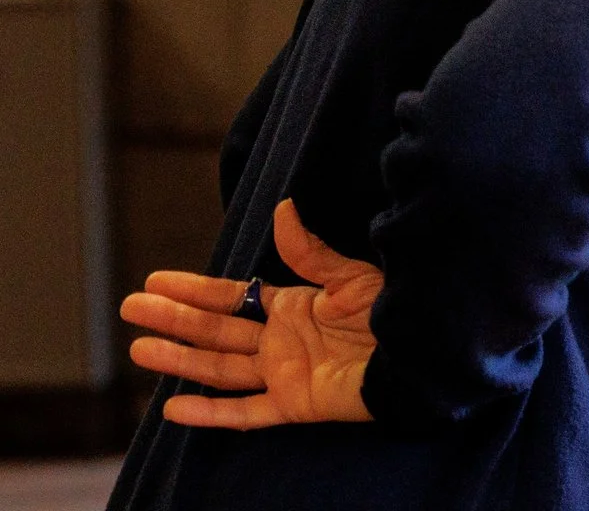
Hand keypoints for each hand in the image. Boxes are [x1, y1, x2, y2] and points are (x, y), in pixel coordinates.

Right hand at [122, 199, 380, 428]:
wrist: (423, 352)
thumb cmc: (396, 311)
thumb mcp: (351, 276)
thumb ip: (310, 252)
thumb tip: (283, 208)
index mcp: (295, 308)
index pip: (232, 298)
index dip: (195, 290)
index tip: (157, 280)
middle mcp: (282, 342)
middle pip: (216, 330)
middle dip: (174, 319)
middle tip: (131, 307)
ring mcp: (284, 374)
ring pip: (219, 368)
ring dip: (179, 360)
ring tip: (139, 348)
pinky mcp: (294, 405)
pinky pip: (243, 413)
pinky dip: (208, 414)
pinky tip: (172, 409)